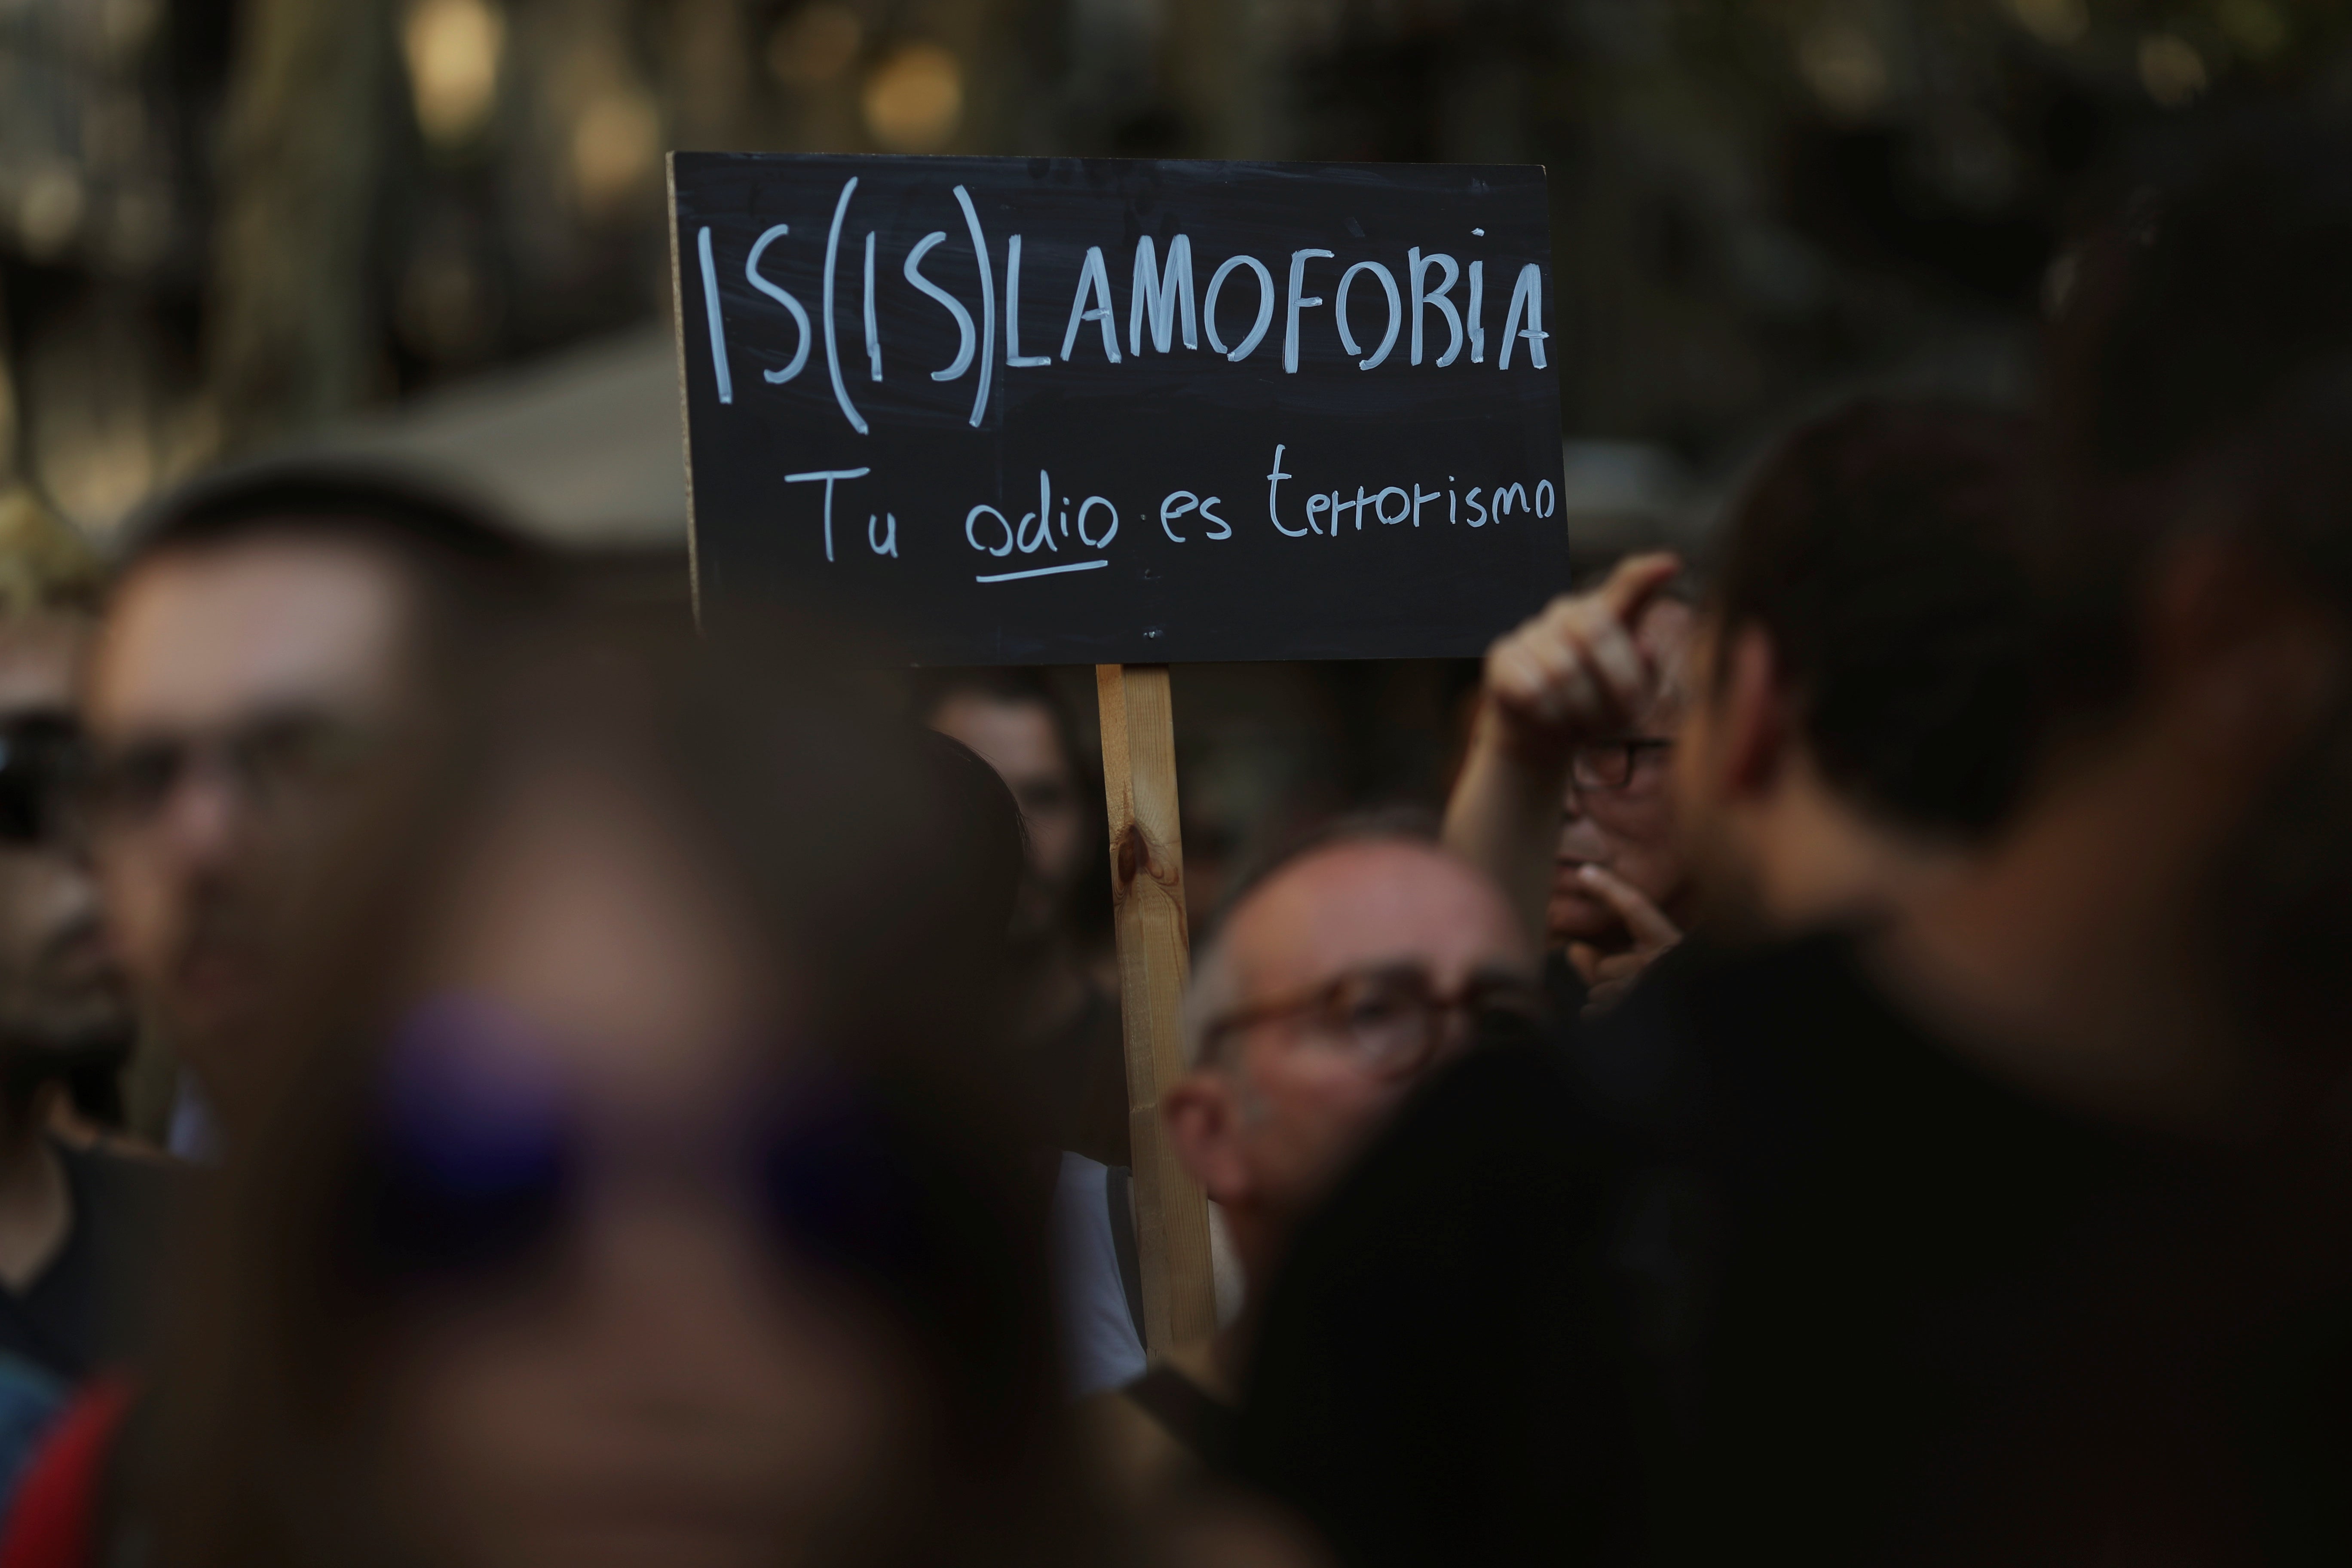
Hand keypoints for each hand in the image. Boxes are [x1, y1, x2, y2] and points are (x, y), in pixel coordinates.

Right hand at [1479, 553, 1680, 758]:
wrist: (1540, 735)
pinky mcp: (1503, 655)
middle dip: (1613, 683)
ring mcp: (1532, 631)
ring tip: (1579, 722)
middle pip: (1596, 630)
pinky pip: (1532, 691)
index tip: (1672, 565)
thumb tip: (1646, 646)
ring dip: (1579, 712)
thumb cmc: (1593, 710)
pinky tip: (1549, 718)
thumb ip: (1645, 671)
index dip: (1646, 575)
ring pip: (1562, 671)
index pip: (1628, 584)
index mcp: (1608, 615)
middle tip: (1613, 720)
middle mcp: (1569, 613)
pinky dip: (1548, 717)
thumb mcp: (1630, 699)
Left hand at [1566, 862, 1682, 1016]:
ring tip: (1637, 1003)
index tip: (1584, 872)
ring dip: (1609, 998)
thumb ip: (1605, 959)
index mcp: (1670, 943)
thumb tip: (1573, 951)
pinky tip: (1621, 1018)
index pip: (1635, 907)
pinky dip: (1599, 1015)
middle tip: (1634, 985)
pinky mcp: (1640, 1013)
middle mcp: (1663, 962)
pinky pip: (1597, 1011)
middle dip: (1610, 977)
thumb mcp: (1644, 970)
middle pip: (1606, 965)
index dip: (1609, 888)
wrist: (1704, 1030)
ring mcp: (1651, 988)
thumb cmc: (1670, 991)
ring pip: (1601, 990)